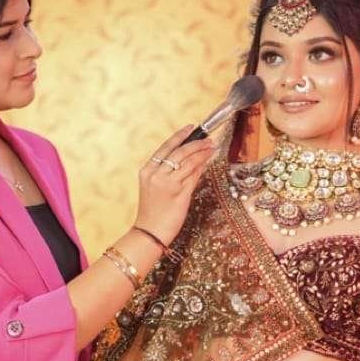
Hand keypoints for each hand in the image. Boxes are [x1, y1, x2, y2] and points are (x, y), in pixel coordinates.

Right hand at [135, 126, 215, 246]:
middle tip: (208, 138)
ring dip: (202, 152)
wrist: (150, 232)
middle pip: (179, 152)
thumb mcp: (155, 188)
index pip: (166, 147)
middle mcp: (156, 174)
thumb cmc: (153, 212)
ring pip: (188, 161)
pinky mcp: (179, 193)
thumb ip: (170, 173)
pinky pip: (193, 175)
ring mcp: (168, 183)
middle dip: (196, 143)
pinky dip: (201, 166)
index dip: (180, 136)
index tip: (191, 127)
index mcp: (147, 170)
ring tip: (212, 147)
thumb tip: (190, 160)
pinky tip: (208, 161)